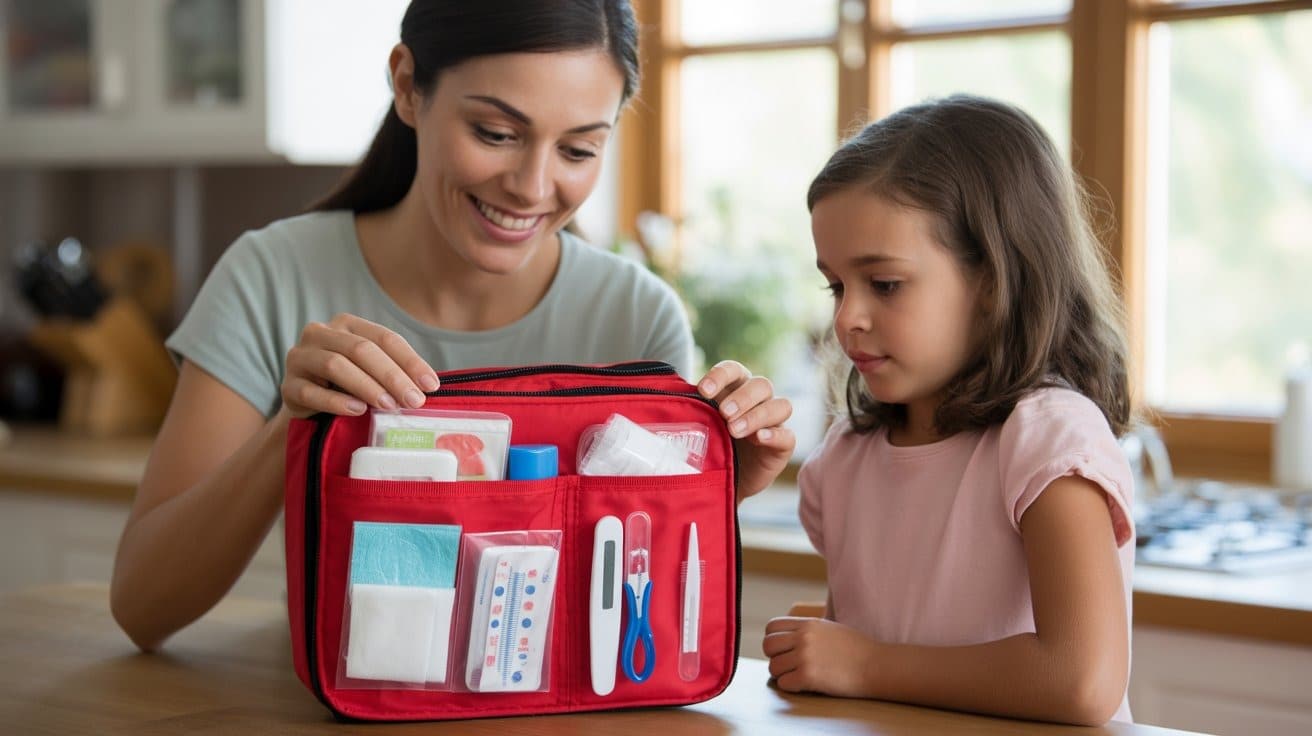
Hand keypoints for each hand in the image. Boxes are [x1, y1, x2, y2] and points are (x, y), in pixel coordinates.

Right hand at [281, 313, 439, 417]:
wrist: (306, 408)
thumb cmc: (347, 386)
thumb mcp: (370, 372)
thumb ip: (393, 371)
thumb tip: (428, 387)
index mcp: (346, 323)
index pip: (383, 337)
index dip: (410, 360)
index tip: (431, 385)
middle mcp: (320, 333)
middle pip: (361, 349)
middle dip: (392, 376)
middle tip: (414, 401)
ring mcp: (299, 357)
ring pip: (335, 365)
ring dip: (367, 386)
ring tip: (389, 405)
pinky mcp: (286, 386)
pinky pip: (311, 392)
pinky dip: (337, 402)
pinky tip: (358, 411)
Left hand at [696, 360, 792, 500]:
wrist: (721, 482)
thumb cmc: (708, 446)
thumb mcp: (697, 426)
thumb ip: (690, 411)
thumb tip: (664, 402)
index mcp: (735, 388)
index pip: (733, 370)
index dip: (720, 375)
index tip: (703, 390)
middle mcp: (758, 400)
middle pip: (761, 385)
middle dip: (741, 398)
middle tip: (723, 413)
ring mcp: (774, 422)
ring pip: (780, 405)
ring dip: (756, 415)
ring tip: (734, 430)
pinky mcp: (783, 445)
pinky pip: (787, 435)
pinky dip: (774, 434)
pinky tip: (758, 439)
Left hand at [763, 616, 878, 697]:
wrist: (876, 665)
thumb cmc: (857, 649)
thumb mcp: (830, 628)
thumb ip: (808, 630)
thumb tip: (789, 637)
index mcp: (808, 624)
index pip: (772, 628)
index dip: (774, 640)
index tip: (783, 650)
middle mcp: (803, 638)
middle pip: (768, 646)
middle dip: (775, 657)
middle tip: (788, 665)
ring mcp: (805, 657)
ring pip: (773, 667)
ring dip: (783, 674)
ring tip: (797, 676)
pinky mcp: (809, 677)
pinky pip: (784, 684)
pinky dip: (791, 687)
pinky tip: (804, 685)